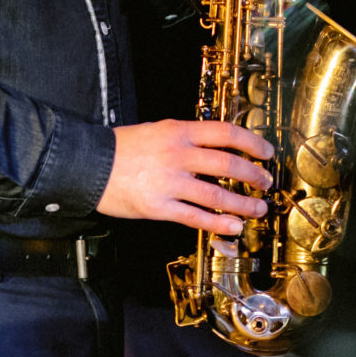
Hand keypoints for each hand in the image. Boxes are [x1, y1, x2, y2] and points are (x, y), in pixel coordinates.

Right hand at [97, 119, 273, 234]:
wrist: (88, 165)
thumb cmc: (121, 148)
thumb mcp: (156, 130)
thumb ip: (185, 138)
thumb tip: (217, 146)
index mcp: (178, 131)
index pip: (226, 133)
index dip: (252, 143)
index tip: (266, 152)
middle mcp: (177, 154)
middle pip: (228, 164)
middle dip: (253, 175)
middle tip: (265, 182)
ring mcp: (169, 182)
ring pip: (216, 194)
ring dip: (243, 203)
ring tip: (257, 208)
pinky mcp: (159, 207)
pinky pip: (196, 217)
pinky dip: (219, 223)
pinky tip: (233, 226)